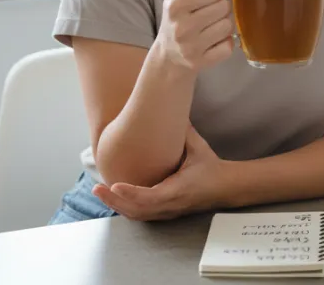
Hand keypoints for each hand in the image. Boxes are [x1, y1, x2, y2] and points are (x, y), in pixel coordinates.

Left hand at [92, 124, 232, 220]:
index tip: (115, 185)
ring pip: (137, 216)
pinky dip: (125, 208)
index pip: (151, 197)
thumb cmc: (211, 167)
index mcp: (179, 190)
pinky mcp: (165, 213)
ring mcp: (167, 212)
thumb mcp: (198, 147)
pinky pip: (141, 215)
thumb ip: (182, 131)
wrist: (226, 188)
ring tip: (99, 192)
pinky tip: (113, 198)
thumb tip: (168, 108)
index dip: (131, 193)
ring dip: (116, 205)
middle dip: (114, 201)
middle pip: (137, 211)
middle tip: (97, 188)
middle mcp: (171, 205)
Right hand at [155, 0, 233, 71]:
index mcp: (175, 4)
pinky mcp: (200, 62)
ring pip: (228, 27)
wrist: (168, 56)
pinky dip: (225, 44)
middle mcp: (181, 26)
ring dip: (224, 25)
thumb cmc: (177, 17)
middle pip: (224, 7)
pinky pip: (229, 47)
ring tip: (211, 27)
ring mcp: (191, 47)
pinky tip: (214, 42)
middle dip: (221, 8)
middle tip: (210, 14)